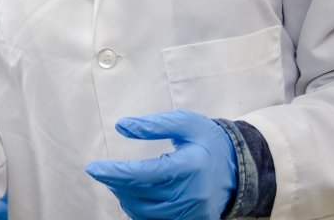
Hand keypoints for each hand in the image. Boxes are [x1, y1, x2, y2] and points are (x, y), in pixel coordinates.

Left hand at [85, 110, 236, 219]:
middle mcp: (191, 195)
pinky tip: (136, 197)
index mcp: (188, 168)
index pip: (142, 175)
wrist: (241, 165)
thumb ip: (153, 125)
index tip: (93, 168)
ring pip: (144, 214)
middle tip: (108, 172)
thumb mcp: (185, 123)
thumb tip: (121, 126)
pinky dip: (140, 211)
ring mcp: (193, 213)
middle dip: (116, 184)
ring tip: (122, 183)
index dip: (113, 172)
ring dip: (126, 199)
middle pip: (139, 197)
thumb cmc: (208, 140)